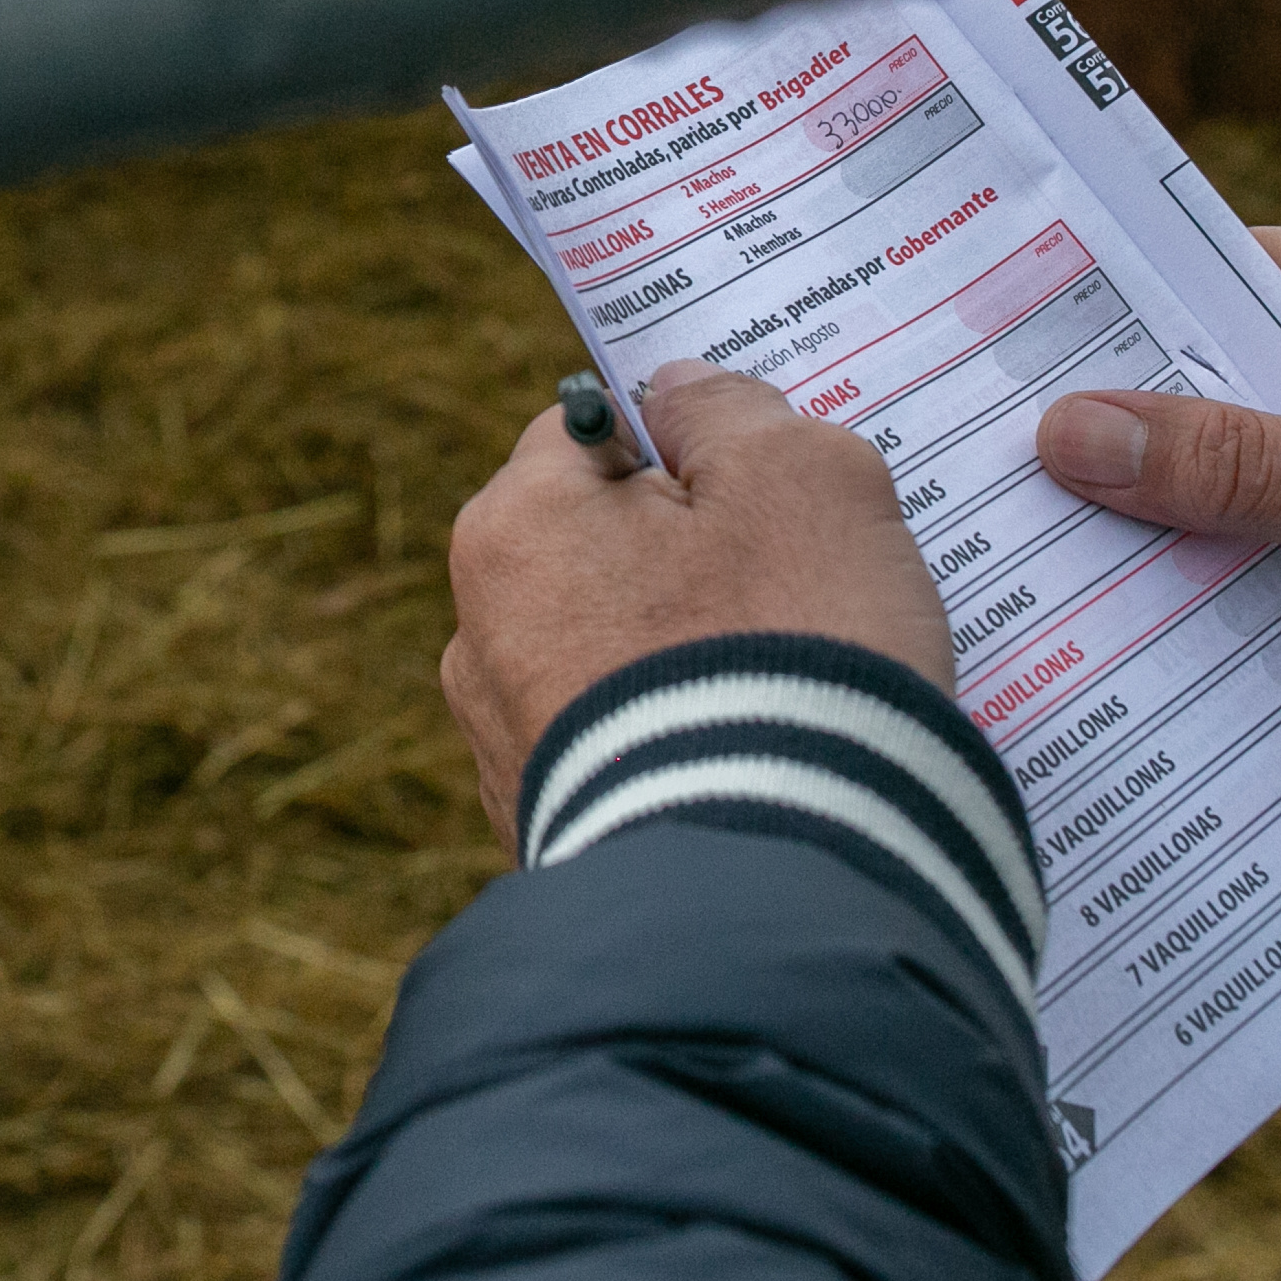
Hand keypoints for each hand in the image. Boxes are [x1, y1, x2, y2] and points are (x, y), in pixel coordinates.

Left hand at [442, 360, 948, 834]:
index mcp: (513, 529)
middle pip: (605, 549)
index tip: (769, 490)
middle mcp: (477, 639)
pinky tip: (764, 766)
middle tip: (803, 592)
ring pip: (622, 656)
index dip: (691, 448)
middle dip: (698, 561)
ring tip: (793, 692)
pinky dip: (690, 748)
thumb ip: (734, 411)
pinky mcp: (557, 841)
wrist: (786, 886)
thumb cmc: (791, 652)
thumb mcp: (801, 479)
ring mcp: (509, 754)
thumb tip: (677, 394)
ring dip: (694, 660)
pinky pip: (635, 753)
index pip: (592, 432)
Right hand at [1036, 219, 1280, 672]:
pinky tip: (1203, 620)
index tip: (995, 379)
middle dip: (1141, 446)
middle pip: (1226, 380)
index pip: (1203, 285)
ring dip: (1211, 519)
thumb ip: (1242, 468)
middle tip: (1009, 498)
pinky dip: (1277, 560)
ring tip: (1078, 573)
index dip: (1102, 335)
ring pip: (1272, 459)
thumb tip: (1067, 434)